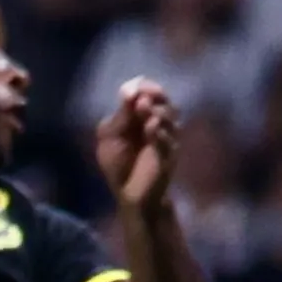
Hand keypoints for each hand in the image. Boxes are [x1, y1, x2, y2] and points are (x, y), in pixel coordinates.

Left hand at [92, 78, 183, 210]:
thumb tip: (128, 89)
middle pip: (164, 99)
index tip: (132, 90)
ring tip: (145, 113)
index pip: (150, 91)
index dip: (144, 87)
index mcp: (141, 115)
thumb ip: (120, 115)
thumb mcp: (111, 136)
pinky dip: (160, 132)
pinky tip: (151, 129)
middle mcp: (158, 122)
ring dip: (158, 111)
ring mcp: (167, 137)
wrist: (130, 194)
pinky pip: (168, 139)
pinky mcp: (169, 155)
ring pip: (170, 116)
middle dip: (154, 95)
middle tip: (141, 101)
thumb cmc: (119, 164)